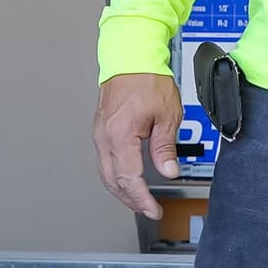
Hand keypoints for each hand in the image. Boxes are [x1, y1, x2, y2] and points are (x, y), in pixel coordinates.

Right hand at [94, 73, 183, 222]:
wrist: (130, 57)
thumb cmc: (147, 79)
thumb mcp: (167, 116)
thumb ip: (165, 148)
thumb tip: (168, 171)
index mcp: (120, 136)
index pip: (130, 179)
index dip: (142, 199)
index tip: (153, 210)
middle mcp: (105, 138)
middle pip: (113, 181)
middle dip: (131, 199)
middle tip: (148, 209)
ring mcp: (100, 134)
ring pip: (106, 173)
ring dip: (122, 189)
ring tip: (139, 199)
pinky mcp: (101, 130)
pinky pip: (106, 160)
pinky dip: (116, 175)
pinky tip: (128, 178)